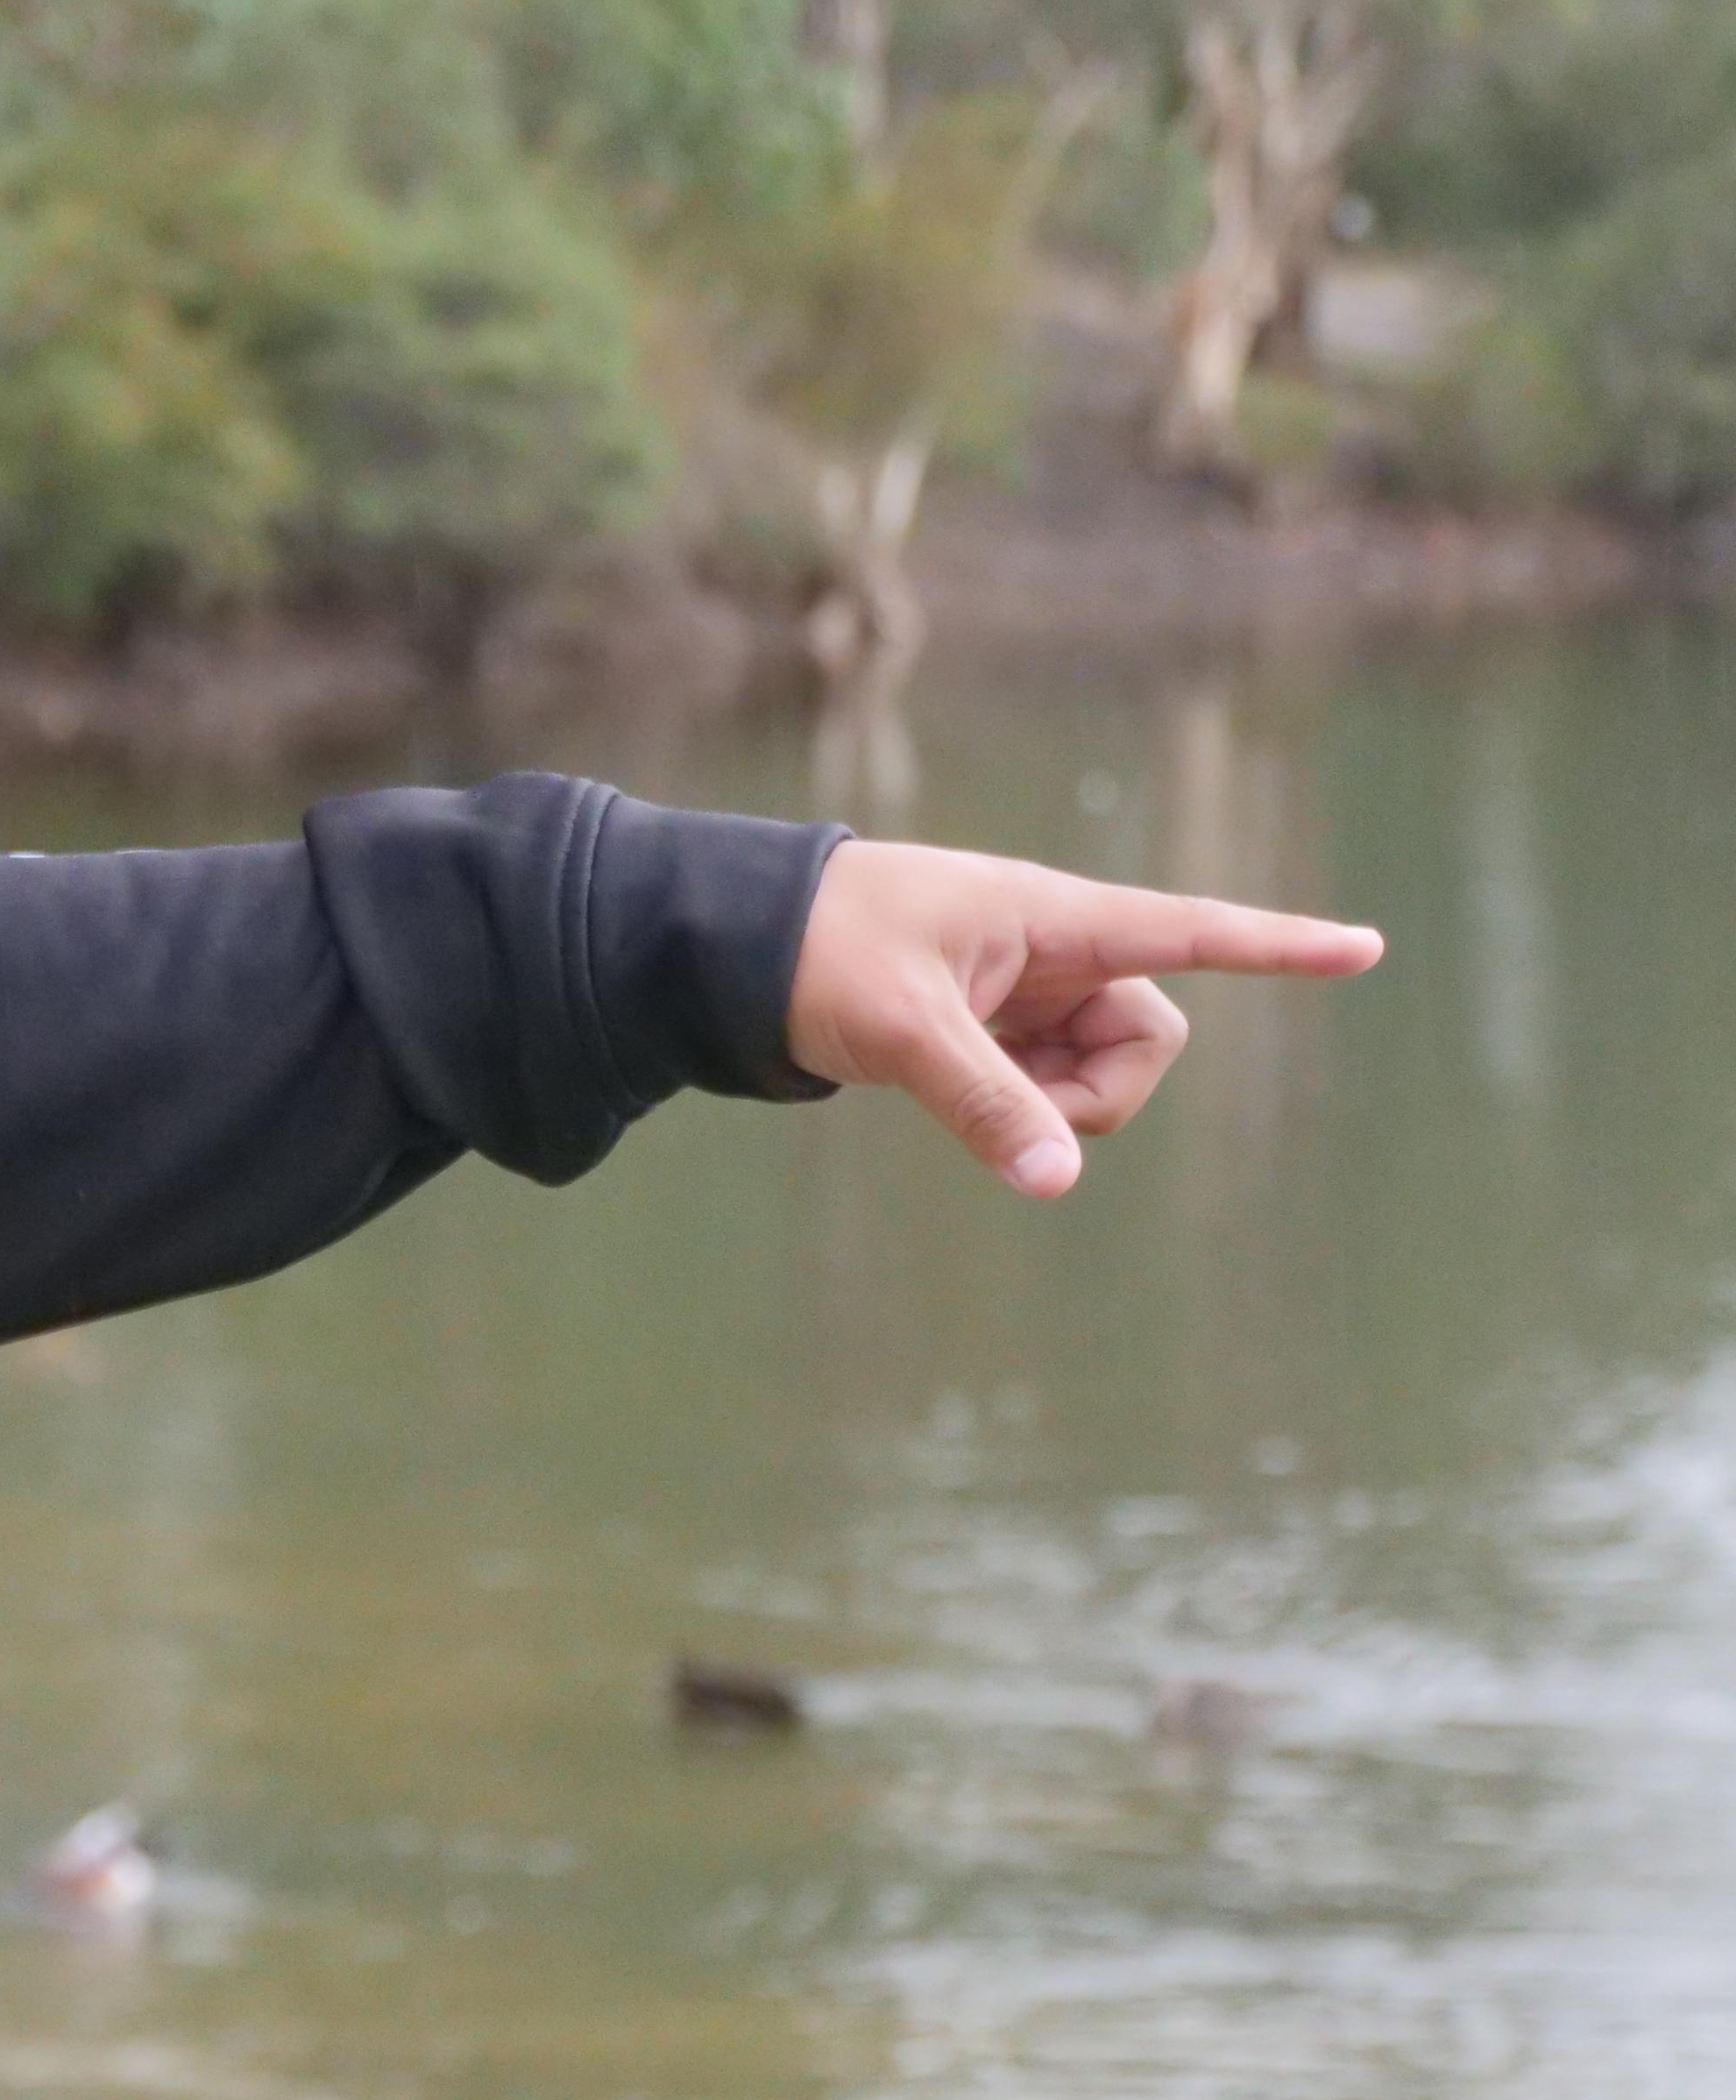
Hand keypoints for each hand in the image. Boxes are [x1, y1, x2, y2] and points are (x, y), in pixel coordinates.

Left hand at [786, 839, 1383, 1198]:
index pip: (1191, 930)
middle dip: (1098, 1088)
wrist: (733, 942)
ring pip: (1098, 1072)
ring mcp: (1029, 992)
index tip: (1366, 948)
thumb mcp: (901, 1028)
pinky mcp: (995, 1028)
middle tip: (998, 1085)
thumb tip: (1058, 1183)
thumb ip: (984, 1101)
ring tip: (948, 1071)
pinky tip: (936, 1074)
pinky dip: (1010, 1103)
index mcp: (1053, 916)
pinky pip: (1044, 1085)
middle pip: (1149, 1038)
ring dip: (1045, 1100)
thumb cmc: (816, 952)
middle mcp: (1057, 951)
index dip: (1279, 945)